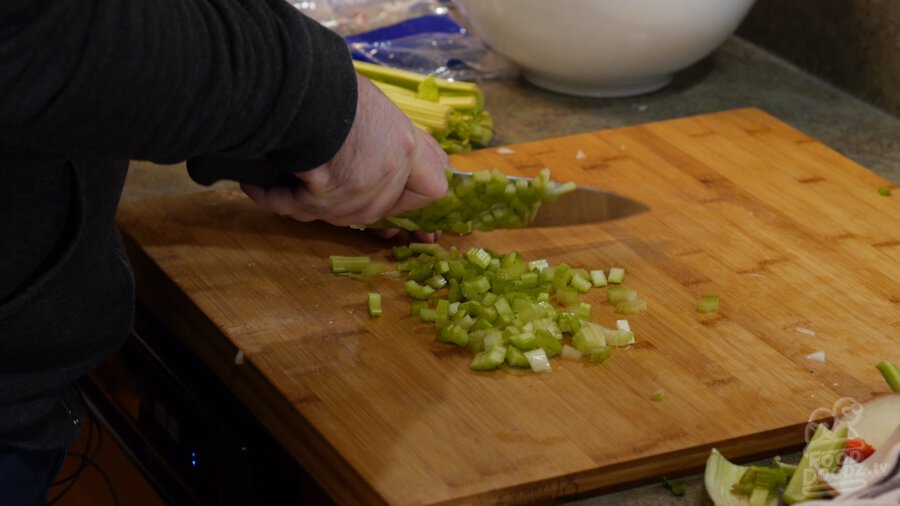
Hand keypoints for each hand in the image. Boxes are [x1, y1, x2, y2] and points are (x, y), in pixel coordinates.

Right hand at [241, 73, 448, 236]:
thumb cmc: (334, 87)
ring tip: (290, 178)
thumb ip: (392, 139)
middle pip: (383, 210)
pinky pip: (296, 208)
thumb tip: (391, 155)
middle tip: (335, 182)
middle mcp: (388, 176)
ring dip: (315, 201)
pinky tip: (258, 187)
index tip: (406, 192)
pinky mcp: (324, 201)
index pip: (434, 188)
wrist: (301, 89)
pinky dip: (276, 199)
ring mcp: (357, 194)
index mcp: (407, 147)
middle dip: (360, 200)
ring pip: (340, 214)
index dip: (418, 192)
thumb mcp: (375, 106)